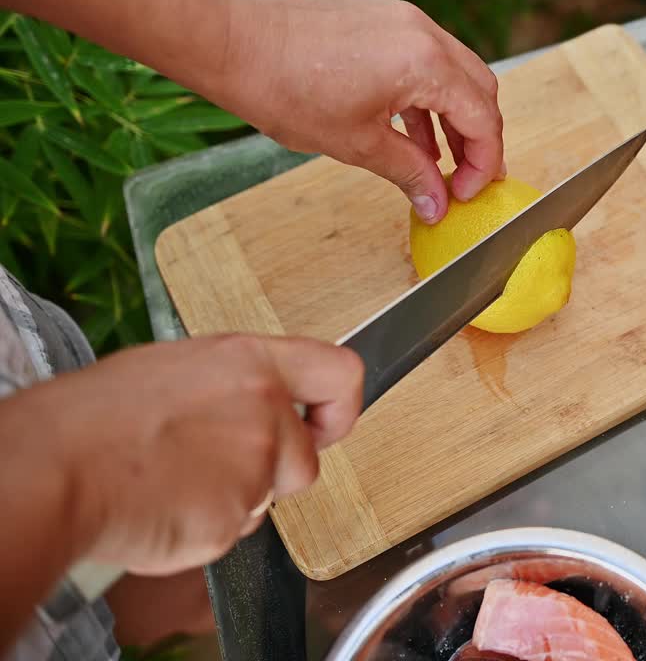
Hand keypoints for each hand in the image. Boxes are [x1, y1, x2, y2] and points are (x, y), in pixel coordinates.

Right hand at [0, 335, 361, 575]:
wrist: (55, 470)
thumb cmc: (96, 417)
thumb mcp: (173, 368)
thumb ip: (232, 387)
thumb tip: (249, 403)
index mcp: (252, 364)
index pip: (339, 374)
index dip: (341, 407)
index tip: (328, 423)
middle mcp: (265, 414)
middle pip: (304, 459)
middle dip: (271, 472)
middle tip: (209, 464)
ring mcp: (254, 471)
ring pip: (264, 499)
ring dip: (231, 499)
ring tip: (171, 481)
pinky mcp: (232, 521)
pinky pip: (230, 531)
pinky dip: (202, 528)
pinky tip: (162, 507)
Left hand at [217, 0, 504, 223]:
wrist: (231, 41)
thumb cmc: (284, 86)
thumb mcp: (356, 144)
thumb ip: (409, 173)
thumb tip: (436, 203)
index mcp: (425, 64)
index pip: (483, 119)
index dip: (484, 163)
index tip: (467, 193)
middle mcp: (423, 34)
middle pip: (480, 91)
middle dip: (478, 140)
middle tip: (464, 180)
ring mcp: (403, 22)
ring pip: (454, 74)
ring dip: (454, 119)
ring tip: (436, 162)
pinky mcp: (382, 20)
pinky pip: (425, 60)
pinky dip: (428, 97)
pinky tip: (410, 133)